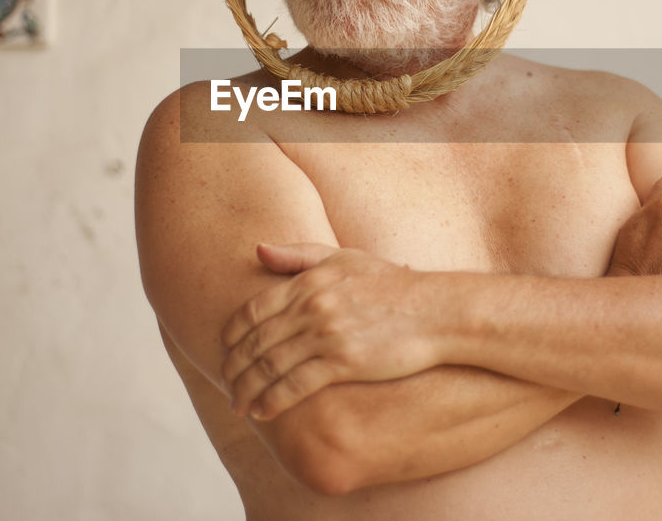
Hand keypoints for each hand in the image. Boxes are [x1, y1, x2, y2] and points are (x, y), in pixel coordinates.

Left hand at [221, 243, 438, 420]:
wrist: (436, 310)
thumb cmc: (392, 285)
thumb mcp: (344, 258)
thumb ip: (299, 254)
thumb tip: (258, 249)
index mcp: (308, 280)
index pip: (252, 310)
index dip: (232, 335)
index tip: (225, 351)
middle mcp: (311, 305)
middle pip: (255, 341)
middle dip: (234, 368)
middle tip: (227, 384)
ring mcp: (326, 333)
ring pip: (269, 366)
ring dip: (247, 390)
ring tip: (239, 405)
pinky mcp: (344, 361)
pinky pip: (295, 385)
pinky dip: (273, 401)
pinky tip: (262, 412)